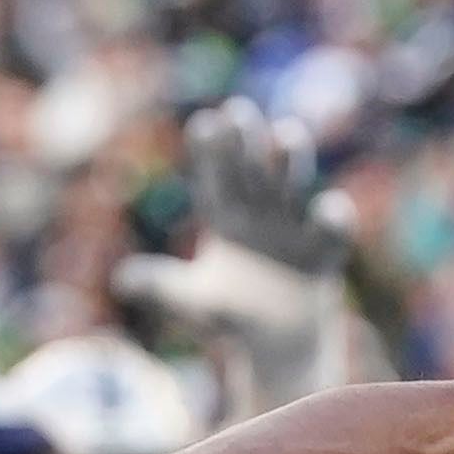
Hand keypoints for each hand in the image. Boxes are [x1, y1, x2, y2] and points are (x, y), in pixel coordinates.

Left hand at [115, 101, 352, 396]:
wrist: (279, 344)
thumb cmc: (232, 316)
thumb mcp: (193, 301)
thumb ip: (163, 287)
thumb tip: (121, 278)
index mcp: (227, 220)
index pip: (215, 180)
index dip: (210, 154)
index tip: (203, 124)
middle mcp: (261, 215)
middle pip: (252, 172)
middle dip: (247, 143)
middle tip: (238, 110)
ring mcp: (294, 230)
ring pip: (293, 187)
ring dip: (292, 161)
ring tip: (287, 133)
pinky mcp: (324, 253)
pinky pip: (330, 232)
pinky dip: (331, 219)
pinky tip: (324, 207)